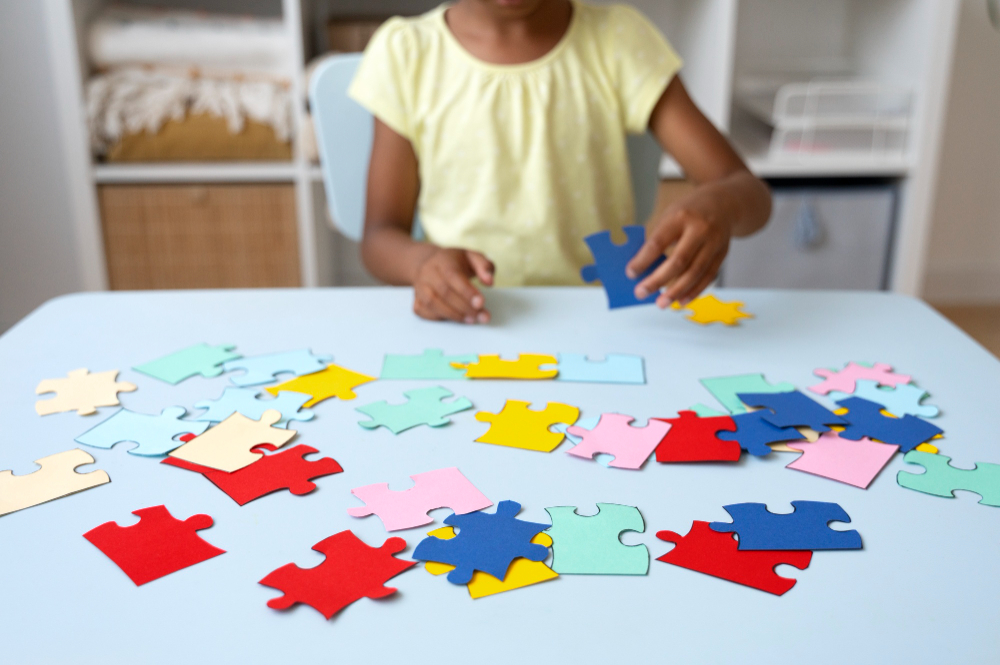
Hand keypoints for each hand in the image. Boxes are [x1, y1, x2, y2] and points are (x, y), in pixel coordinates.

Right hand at [412, 247, 493, 322]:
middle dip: (465, 307)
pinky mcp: (416, 300)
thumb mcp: (472, 257)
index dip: (467, 291)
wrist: (427, 264)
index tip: (481, 303)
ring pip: (433, 303)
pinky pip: (424, 312)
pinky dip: (440, 318)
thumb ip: (484, 267)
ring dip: (454, 315)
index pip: (453, 276)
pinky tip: (455, 318)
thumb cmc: (454, 262)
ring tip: (472, 320)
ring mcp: (419, 287)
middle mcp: (427, 273)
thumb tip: (489, 282)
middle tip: (482, 316)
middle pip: (444, 292)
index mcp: (443, 260)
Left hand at [626, 188, 734, 307]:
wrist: (724, 203)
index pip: (659, 242)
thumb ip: (658, 239)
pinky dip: (694, 291)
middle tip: (640, 293)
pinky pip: (708, 276)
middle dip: (658, 280)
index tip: (630, 274)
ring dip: (676, 291)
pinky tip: (681, 301)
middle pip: (678, 260)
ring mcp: (714, 242)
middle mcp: (700, 229)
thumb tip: (642, 269)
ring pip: (695, 272)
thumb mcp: (671, 216)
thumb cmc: (689, 212)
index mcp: (680, 217)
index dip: (643, 260)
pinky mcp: (722, 254)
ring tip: (661, 304)